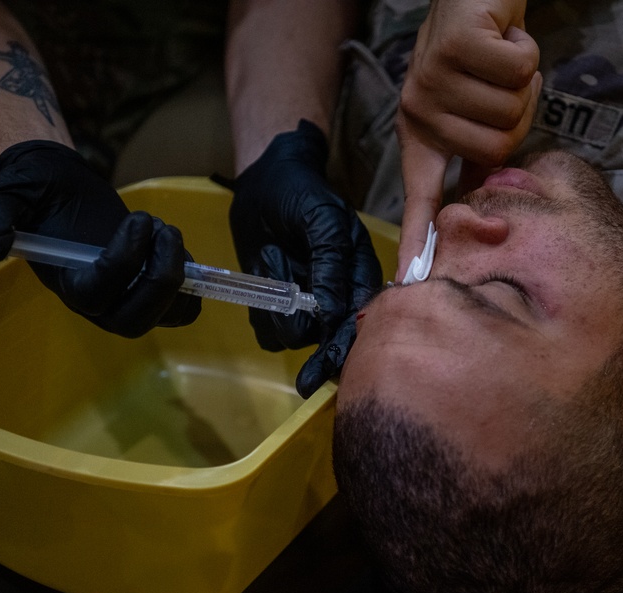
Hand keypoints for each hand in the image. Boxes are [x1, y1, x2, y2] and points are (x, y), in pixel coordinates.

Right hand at [0, 140, 199, 337]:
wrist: (63, 187)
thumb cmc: (35, 191)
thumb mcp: (6, 194)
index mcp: (67, 284)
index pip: (97, 295)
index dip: (123, 262)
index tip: (138, 219)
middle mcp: (99, 303)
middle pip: (136, 320)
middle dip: (161, 279)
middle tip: (165, 231)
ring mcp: (128, 300)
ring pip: (167, 315)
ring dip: (179, 274)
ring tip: (167, 232)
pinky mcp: (152, 292)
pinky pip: (184, 307)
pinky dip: (193, 282)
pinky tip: (175, 246)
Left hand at [225, 120, 381, 396]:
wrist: (264, 182)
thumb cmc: (301, 194)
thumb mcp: (321, 220)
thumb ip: (330, 263)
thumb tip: (332, 312)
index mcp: (360, 274)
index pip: (359, 318)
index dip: (347, 343)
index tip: (333, 363)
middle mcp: (338, 295)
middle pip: (333, 340)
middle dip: (323, 359)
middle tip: (308, 381)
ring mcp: (307, 303)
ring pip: (298, 335)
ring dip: (283, 317)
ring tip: (273, 266)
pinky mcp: (277, 305)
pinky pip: (269, 330)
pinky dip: (263, 318)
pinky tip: (263, 283)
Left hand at [396, 0, 540, 276]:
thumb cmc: (481, 57)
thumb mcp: (471, 112)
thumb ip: (475, 157)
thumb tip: (484, 211)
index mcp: (422, 135)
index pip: (422, 197)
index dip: (418, 239)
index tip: (408, 281)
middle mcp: (419, 111)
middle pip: (495, 153)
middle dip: (516, 116)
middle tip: (500, 84)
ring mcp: (431, 79)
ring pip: (509, 113)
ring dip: (522, 83)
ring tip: (500, 60)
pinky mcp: (454, 48)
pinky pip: (518, 74)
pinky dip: (526, 53)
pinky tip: (504, 38)